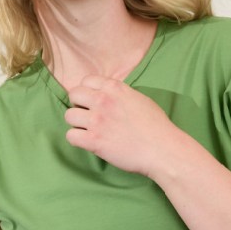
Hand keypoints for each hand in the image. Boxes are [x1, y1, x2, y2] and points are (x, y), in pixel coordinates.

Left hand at [64, 75, 192, 177]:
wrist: (162, 149)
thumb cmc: (156, 126)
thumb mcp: (139, 99)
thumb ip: (120, 95)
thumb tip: (109, 96)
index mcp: (115, 88)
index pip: (86, 80)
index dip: (87, 91)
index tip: (92, 101)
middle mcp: (103, 101)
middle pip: (74, 95)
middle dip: (78, 105)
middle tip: (87, 116)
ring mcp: (97, 121)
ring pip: (69, 116)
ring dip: (76, 123)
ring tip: (87, 130)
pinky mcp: (93, 141)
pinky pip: (70, 136)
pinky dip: (76, 140)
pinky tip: (87, 142)